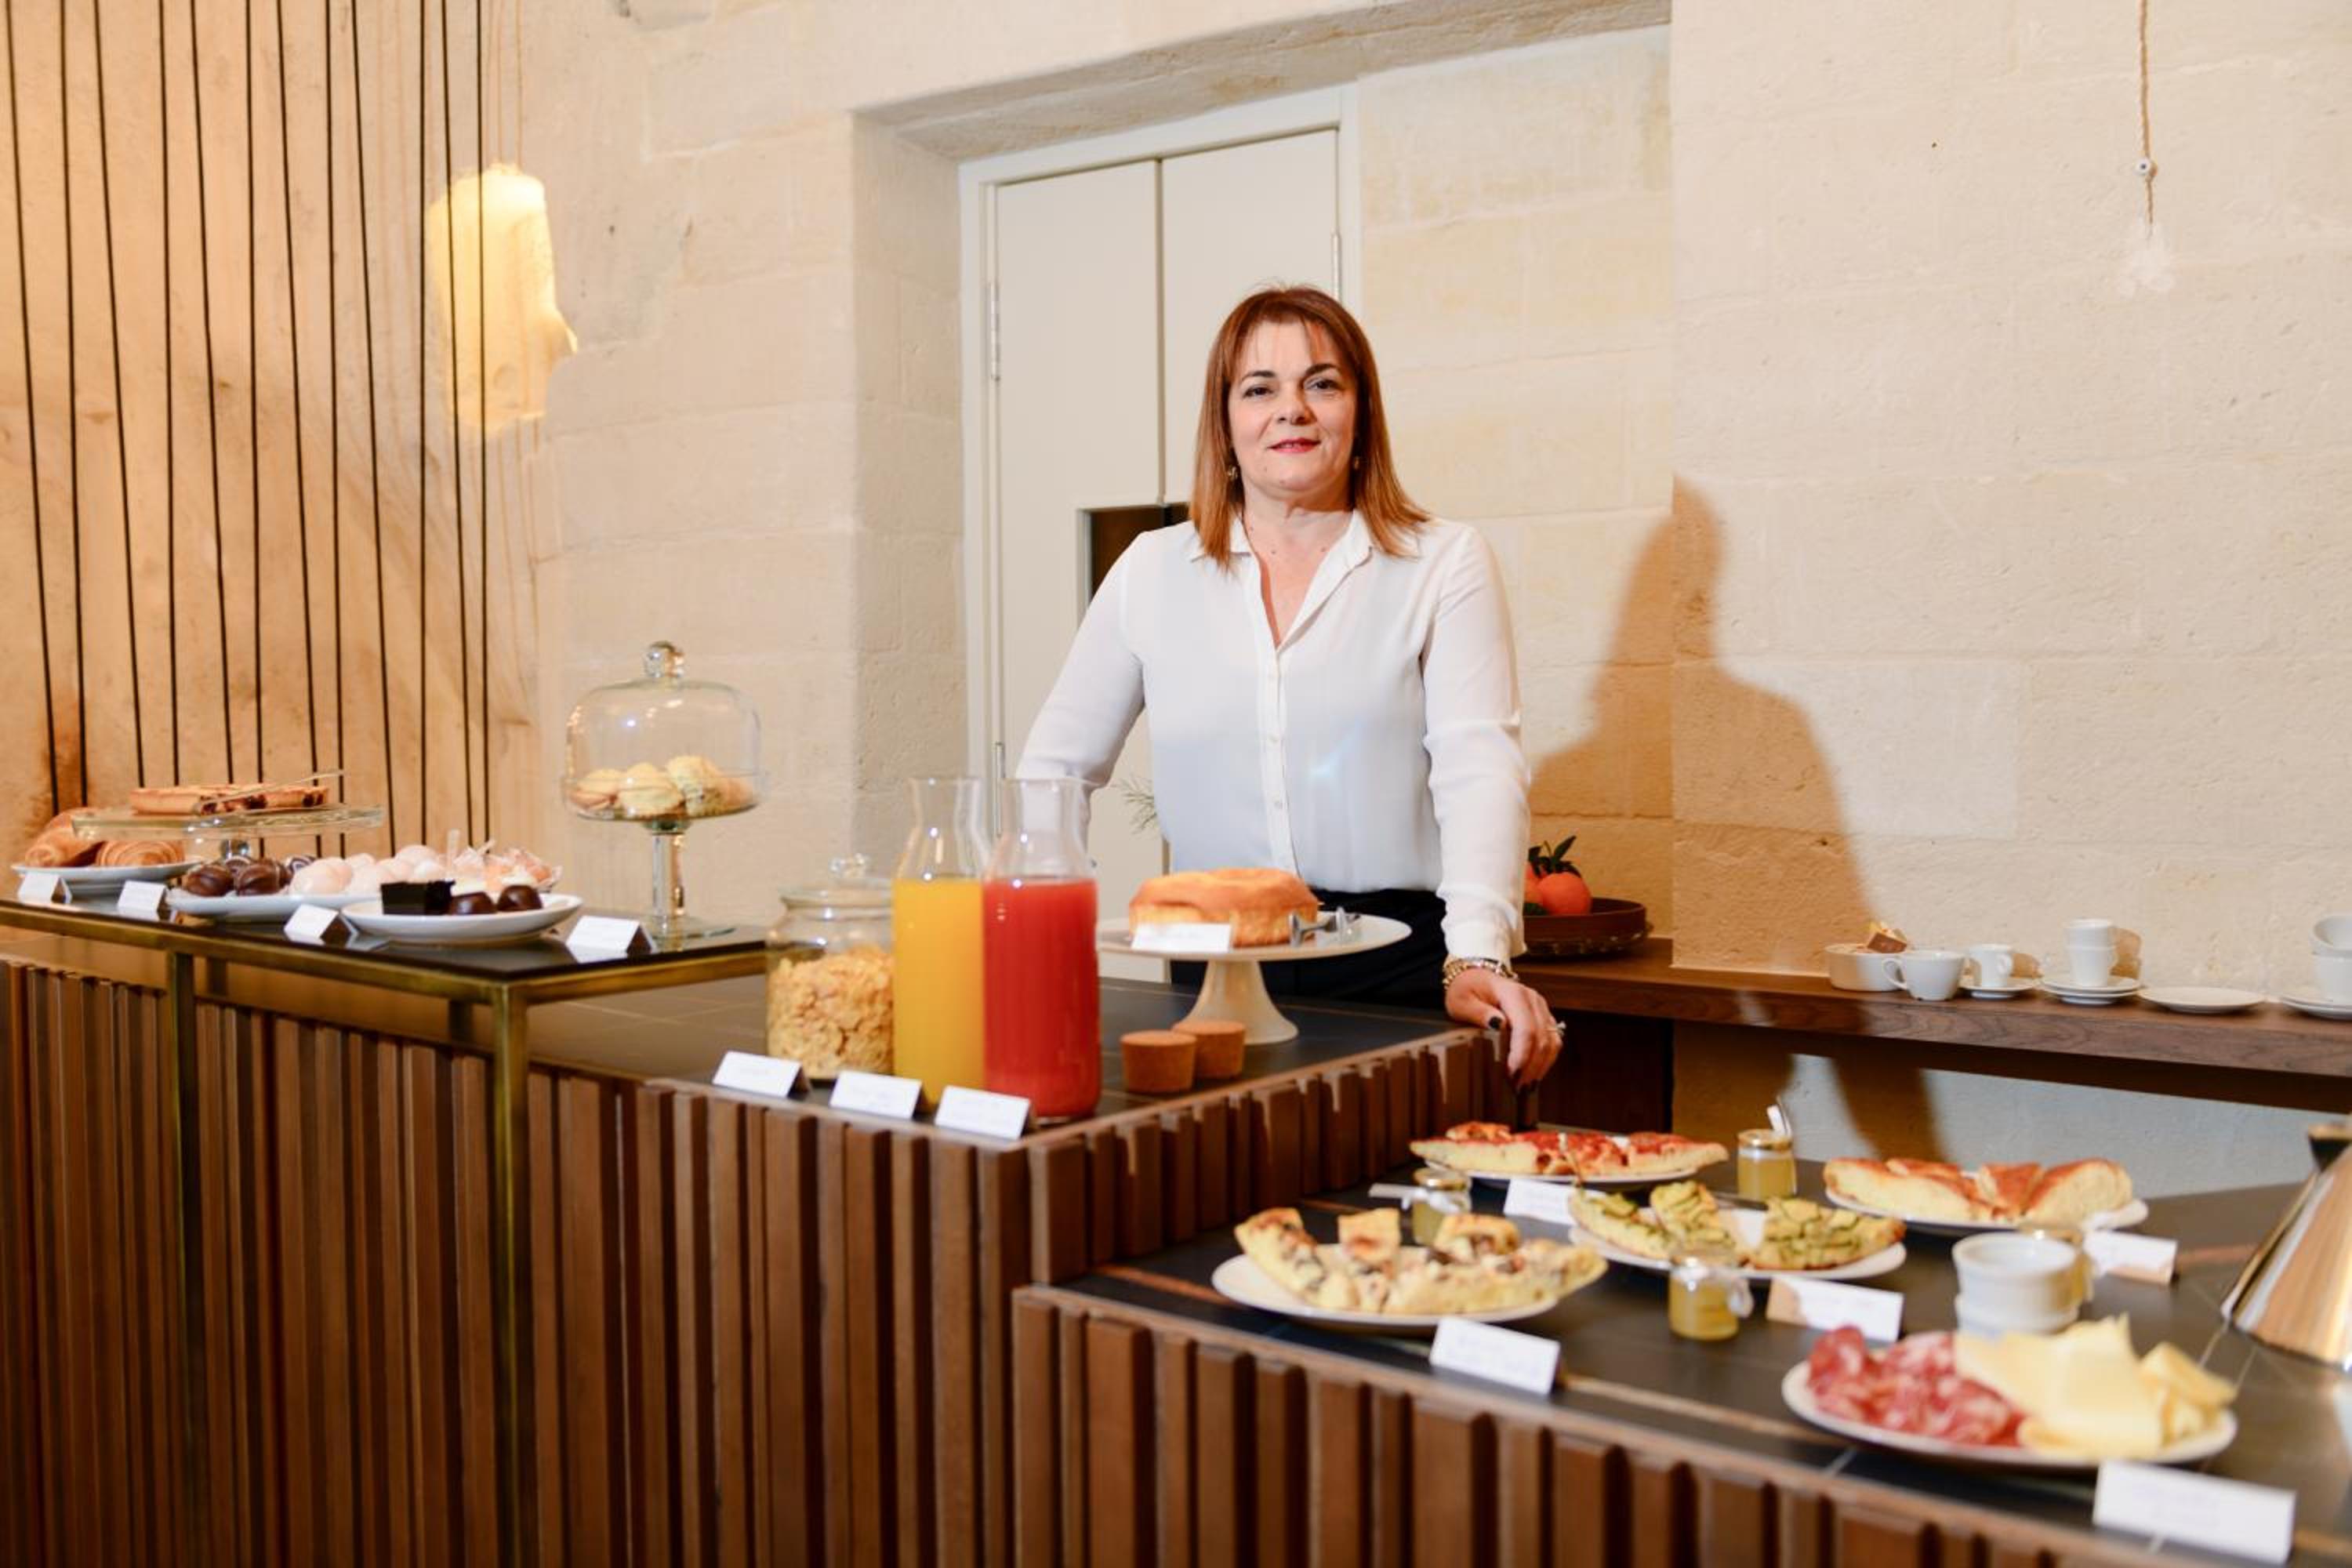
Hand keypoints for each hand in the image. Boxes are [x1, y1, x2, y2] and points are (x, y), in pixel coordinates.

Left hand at [1443, 967, 1563, 1085]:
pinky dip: (1546, 1059)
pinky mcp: (1543, 1016)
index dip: (1521, 1054)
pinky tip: (1534, 1073)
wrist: (1476, 976)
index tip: (1511, 1073)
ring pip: (1552, 1041)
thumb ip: (1478, 1012)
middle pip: (1541, 1038)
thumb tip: (1498, 1024)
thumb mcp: (1461, 1000)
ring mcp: (1540, 1007)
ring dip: (1541, 1066)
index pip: (1525, 1028)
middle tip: (1517, 1087)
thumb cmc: (1467, 989)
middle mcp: (1532, 999)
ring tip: (1526, 1085)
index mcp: (1512, 993)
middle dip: (1531, 1066)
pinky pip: (1553, 1040)